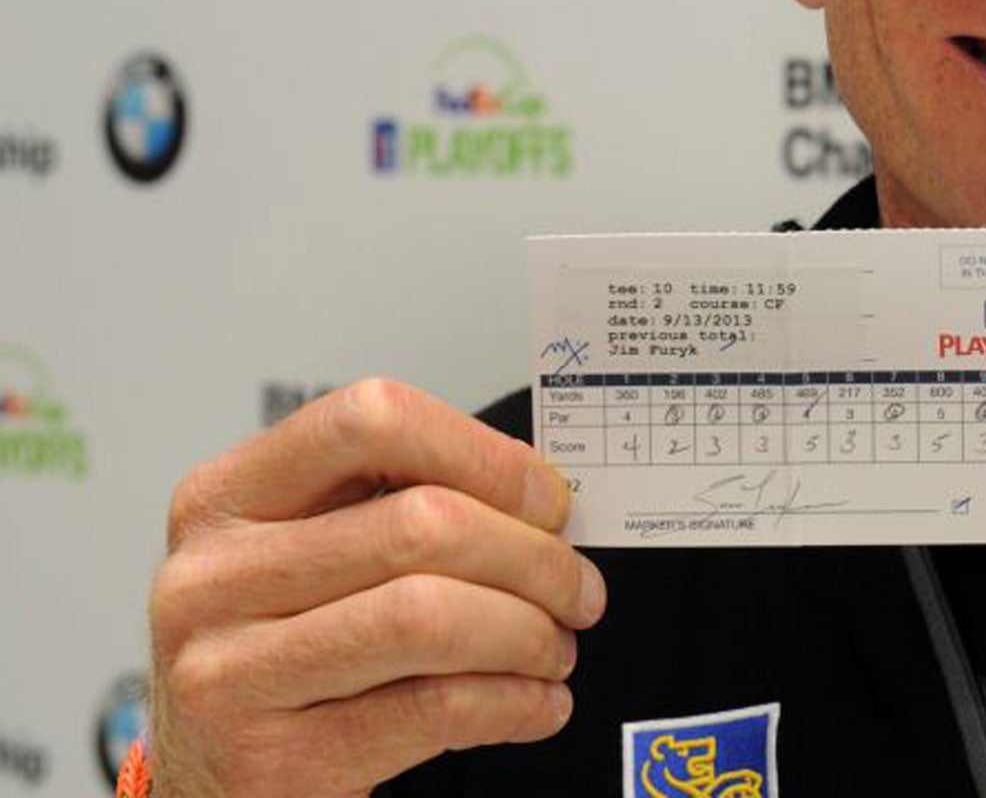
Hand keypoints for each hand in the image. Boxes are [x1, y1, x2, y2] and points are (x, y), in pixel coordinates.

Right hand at [148, 379, 605, 795]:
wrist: (212, 783)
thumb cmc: (281, 651)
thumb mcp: (309, 555)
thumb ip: (401, 505)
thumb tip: (541, 496)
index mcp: (228, 497)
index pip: (371, 420)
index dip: (483, 454)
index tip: (548, 498)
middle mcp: (212, 577)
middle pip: (421, 524)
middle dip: (533, 556)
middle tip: (577, 587)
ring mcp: (228, 674)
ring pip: (429, 616)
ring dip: (528, 631)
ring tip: (556, 645)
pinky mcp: (271, 761)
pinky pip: (433, 710)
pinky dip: (513, 701)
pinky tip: (537, 701)